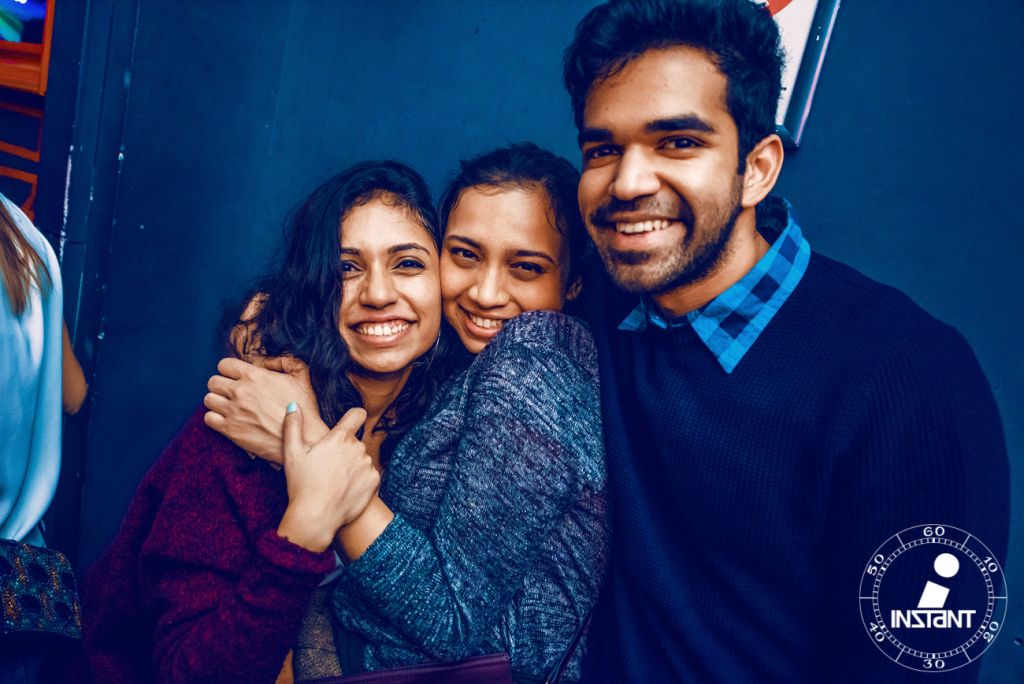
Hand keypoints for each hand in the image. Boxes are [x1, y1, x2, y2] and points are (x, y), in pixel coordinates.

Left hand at [204, 357, 326, 462]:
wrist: (303, 440)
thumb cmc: (305, 407)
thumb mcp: (302, 375)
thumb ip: (283, 361)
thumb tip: (265, 360)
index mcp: (255, 376)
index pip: (224, 365)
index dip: (230, 370)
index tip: (237, 377)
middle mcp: (240, 392)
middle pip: (213, 381)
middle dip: (222, 384)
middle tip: (233, 392)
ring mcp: (233, 411)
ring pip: (208, 399)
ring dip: (217, 401)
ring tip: (230, 405)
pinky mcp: (230, 430)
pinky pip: (208, 418)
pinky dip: (215, 418)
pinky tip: (228, 419)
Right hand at [277, 405, 379, 551]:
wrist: (317, 517)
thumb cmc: (302, 484)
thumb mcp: (292, 453)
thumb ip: (293, 426)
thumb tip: (293, 405)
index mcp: (339, 437)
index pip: (357, 414)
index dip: (354, 416)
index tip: (350, 422)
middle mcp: (358, 448)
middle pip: (355, 442)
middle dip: (345, 449)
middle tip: (328, 466)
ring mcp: (368, 465)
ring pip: (362, 459)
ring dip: (353, 465)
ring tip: (336, 481)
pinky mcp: (375, 481)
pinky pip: (369, 475)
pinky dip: (361, 480)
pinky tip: (346, 490)